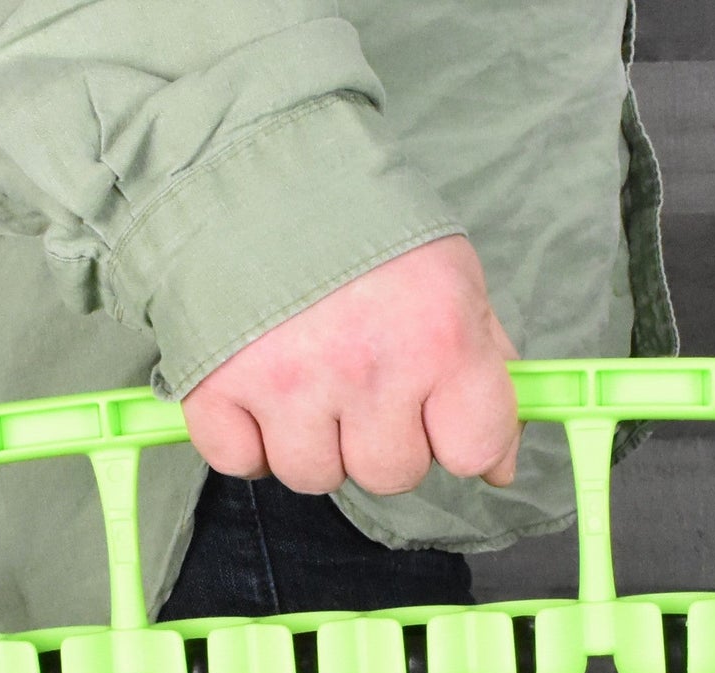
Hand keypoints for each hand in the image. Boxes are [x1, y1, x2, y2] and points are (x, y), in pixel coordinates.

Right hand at [181, 235, 519, 496]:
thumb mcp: (447, 275)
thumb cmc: (360, 220)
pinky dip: (247, 438)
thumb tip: (499, 466)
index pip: (472, 450)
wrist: (251, 154)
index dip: (456, 436)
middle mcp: (367, 365)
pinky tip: (257, 388)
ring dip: (312, 441)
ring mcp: (288, 382)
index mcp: (439, 334)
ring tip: (306, 375)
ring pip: (315, 476)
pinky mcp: (216, 387)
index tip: (438, 411)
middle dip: (380, 438)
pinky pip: (241, 463)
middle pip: (389, 474)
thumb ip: (485, 370)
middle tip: (359, 376)